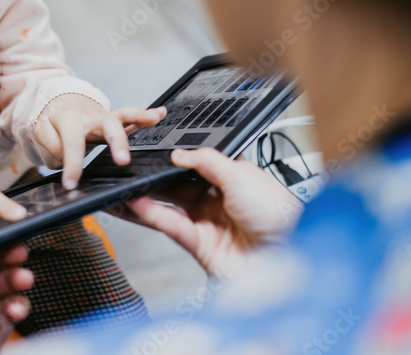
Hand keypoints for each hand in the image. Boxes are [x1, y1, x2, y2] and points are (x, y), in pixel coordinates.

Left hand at [34, 95, 166, 189]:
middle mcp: (91, 117)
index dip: (72, 165)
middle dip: (116, 142)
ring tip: (154, 119)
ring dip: (140, 117)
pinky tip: (160, 114)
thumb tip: (66, 161)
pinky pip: (131, 117)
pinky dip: (145, 116)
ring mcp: (105, 117)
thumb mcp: (41, 130)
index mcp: (70, 120)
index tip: (71, 184)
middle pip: (106, 126)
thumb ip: (52, 146)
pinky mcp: (114, 119)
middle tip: (123, 160)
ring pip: (123, 115)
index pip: (72, 144)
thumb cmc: (52, 118)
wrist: (59, 98)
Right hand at [123, 148, 302, 277]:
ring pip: (168, 207)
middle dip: (153, 178)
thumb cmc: (278, 215)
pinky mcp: (199, 245)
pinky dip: (150, 215)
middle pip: (177, 186)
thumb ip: (207, 160)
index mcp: (233, 179)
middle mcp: (218, 200)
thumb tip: (180, 153)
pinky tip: (135, 204)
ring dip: (144, 198)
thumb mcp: (241, 174)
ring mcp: (207, 223)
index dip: (176, 159)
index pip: (196, 165)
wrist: (288, 258)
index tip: (152, 152)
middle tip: (129, 169)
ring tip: (122, 187)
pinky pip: (170, 226)